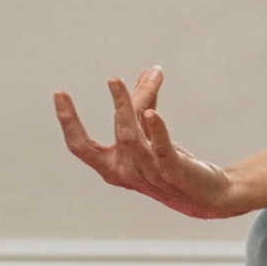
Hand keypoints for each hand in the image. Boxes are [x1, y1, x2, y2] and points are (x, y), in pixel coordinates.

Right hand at [53, 67, 241, 217]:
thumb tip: (150, 71)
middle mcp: (126, 171)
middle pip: (115, 133)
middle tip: (111, 79)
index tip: (59, 93)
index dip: (68, 121)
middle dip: (113, 106)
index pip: (80, 146)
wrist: (206, 194)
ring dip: (128, 108)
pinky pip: (162, 148)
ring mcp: (149, 172)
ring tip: (118, 84)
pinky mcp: (173, 170)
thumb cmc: (172, 166)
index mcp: (112, 166)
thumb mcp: (151, 135)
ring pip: (132, 137)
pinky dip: (156, 129)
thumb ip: (147, 105)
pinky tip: (153, 113)